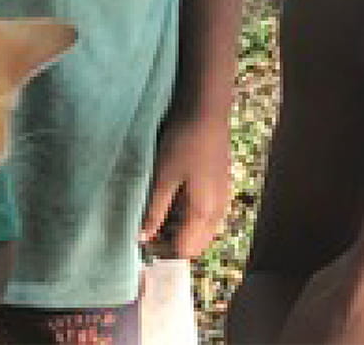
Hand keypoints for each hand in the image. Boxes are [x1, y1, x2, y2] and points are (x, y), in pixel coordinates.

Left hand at [139, 112, 232, 258]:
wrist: (207, 111)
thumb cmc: (184, 142)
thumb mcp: (163, 177)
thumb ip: (154, 211)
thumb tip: (142, 239)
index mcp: (204, 213)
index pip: (185, 251)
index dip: (162, 253)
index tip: (141, 243)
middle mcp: (218, 212)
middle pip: (196, 245)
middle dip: (172, 244)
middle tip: (147, 230)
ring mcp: (222, 200)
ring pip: (201, 231)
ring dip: (180, 231)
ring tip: (156, 215)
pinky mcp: (220, 188)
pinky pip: (204, 216)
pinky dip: (187, 217)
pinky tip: (171, 201)